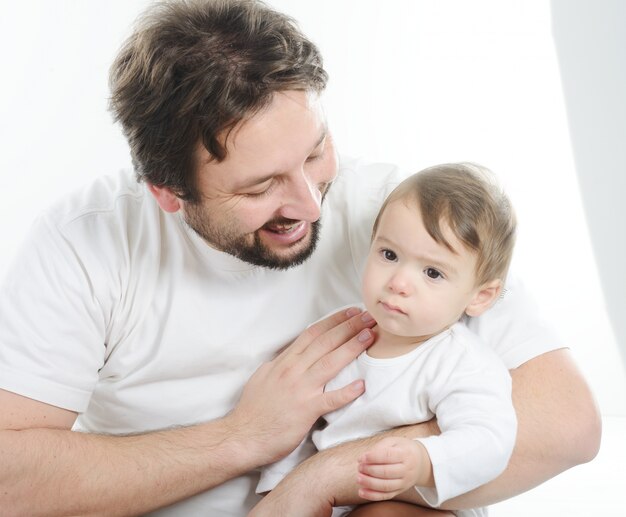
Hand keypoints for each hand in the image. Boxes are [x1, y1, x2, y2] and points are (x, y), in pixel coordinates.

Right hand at [228, 307, 375, 464]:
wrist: (242, 436)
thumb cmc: (252, 410)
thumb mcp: (263, 377)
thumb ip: (280, 365)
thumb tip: (290, 356)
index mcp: (284, 362)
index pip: (312, 334)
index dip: (333, 321)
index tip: (350, 312)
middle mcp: (292, 370)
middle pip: (325, 342)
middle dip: (348, 327)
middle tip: (368, 316)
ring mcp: (299, 389)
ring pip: (330, 363)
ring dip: (351, 347)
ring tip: (370, 336)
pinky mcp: (305, 411)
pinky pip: (330, 399)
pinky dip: (346, 392)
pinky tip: (362, 385)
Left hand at [357, 437, 430, 500]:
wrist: (420, 462)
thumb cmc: (403, 449)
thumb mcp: (394, 441)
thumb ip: (380, 447)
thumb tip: (364, 457)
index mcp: (405, 454)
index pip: (388, 456)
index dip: (373, 457)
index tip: (361, 458)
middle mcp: (406, 469)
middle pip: (386, 472)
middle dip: (369, 470)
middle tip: (359, 467)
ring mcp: (404, 482)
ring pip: (386, 486)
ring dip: (369, 483)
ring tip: (358, 478)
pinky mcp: (400, 491)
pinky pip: (386, 495)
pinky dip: (372, 495)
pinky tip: (361, 492)